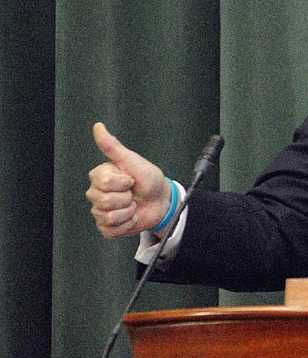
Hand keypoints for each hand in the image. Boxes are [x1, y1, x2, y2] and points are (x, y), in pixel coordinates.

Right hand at [86, 122, 171, 238]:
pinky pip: (110, 231)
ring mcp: (101, 212)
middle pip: (104, 201)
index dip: (122, 182)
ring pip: (108, 217)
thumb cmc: (148, 179)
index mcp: (100, 177)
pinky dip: (126, 225)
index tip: (130, 179)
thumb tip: (98, 127)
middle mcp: (97, 194)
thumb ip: (113, 146)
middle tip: (132, 193)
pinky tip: (131, 217)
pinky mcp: (108, 227)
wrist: (161, 199)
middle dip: (126, 198)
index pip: (103, 183)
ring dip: (128, 212)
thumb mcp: (132, 160)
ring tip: (133, 204)